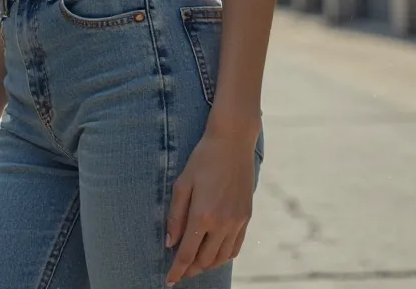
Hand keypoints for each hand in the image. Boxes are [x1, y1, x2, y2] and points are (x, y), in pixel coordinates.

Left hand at [165, 124, 258, 284]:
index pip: (187, 254)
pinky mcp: (246, 217)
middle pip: (204, 260)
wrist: (233, 141)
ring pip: (221, 258)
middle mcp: (222, 223)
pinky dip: (223, 256)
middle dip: (190, 270)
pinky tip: (213, 253)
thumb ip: (176, 215)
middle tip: (179, 271)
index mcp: (203, 215)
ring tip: (194, 264)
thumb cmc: (204, 158)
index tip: (169, 281)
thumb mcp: (183, 183)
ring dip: (206, 265)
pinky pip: (235, 248)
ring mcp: (237, 221)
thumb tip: (170, 243)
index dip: (177, 270)